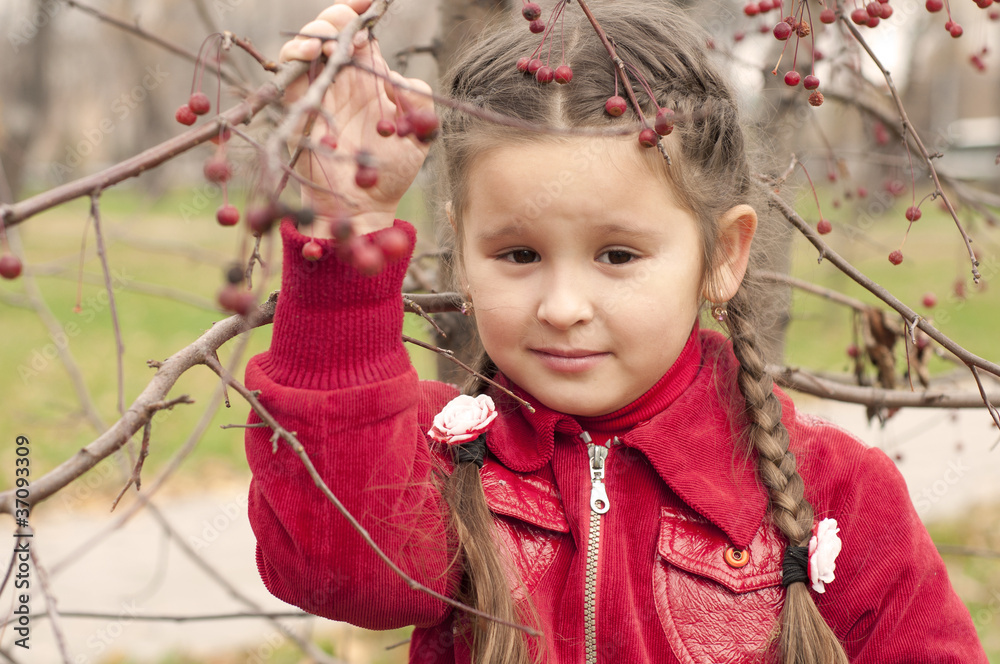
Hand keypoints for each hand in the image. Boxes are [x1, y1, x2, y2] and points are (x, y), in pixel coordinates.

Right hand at [280, 0, 434, 235]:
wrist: (365, 207)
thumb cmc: (390, 172)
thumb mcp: (420, 133)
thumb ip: (418, 98)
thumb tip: (398, 76)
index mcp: (369, 77)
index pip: (361, 32)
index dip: (361, 12)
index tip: (370, 2)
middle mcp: (342, 79)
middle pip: (331, 30)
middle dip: (337, 17)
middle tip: (349, 21)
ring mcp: (319, 91)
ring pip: (307, 43)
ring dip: (317, 31)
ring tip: (329, 41)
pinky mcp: (298, 106)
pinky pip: (289, 70)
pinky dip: (297, 54)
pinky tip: (313, 53)